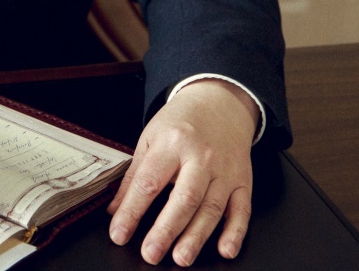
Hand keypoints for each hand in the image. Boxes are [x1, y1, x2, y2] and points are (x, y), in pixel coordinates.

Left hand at [107, 79, 259, 265]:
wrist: (219, 102)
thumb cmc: (181, 122)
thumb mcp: (150, 138)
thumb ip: (134, 175)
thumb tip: (115, 210)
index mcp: (172, 143)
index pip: (149, 181)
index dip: (132, 211)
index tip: (119, 233)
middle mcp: (201, 156)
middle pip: (184, 197)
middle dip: (166, 229)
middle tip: (151, 253)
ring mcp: (225, 170)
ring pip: (212, 207)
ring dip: (197, 236)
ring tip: (181, 257)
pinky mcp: (243, 180)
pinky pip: (242, 209)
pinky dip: (235, 232)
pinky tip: (225, 250)